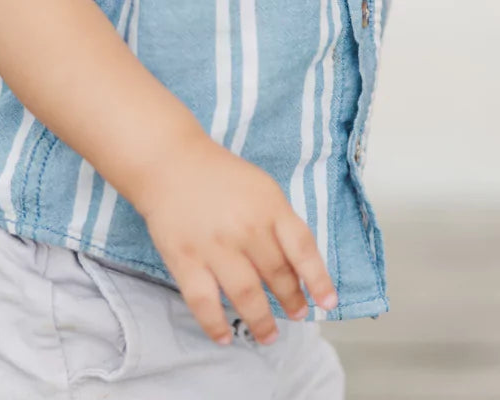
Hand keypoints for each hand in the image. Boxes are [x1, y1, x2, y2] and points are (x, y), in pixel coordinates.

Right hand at [137, 132, 337, 345]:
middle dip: (291, 301)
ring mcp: (215, 246)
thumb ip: (279, 223)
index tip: (328, 303)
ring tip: (269, 335)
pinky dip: (215, 324)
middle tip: (297, 315)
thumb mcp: (263, 189)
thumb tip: (297, 266)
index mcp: (270, 207)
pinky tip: (225, 336)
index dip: (318, 279)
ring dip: (261, 321)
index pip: (302, 248)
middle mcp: (246, 228)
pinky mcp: (185, 260)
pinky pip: (204, 302)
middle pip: (276, 274)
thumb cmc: (222, 177)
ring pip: (245, 295)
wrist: (171, 163)